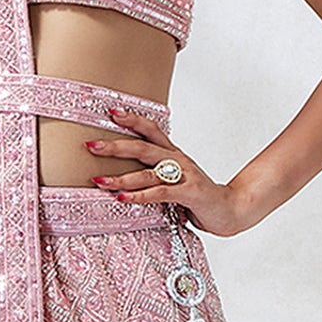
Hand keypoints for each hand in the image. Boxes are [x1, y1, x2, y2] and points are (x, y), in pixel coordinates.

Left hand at [86, 109, 251, 236]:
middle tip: (90, 145)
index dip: (132, 120)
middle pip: (143, 148)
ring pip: (147, 173)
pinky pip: (160, 192)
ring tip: (98, 180)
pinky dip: (139, 195)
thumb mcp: (174, 182)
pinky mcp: (189, 193)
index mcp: (173, 154)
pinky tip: (122, 198)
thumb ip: (154, 178)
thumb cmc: (199, 197)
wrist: (231, 210)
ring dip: (120, 177)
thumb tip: (124, 180)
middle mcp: (178, 160)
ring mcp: (184, 176)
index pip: (151, 131)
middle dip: (115, 146)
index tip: (111, 112)